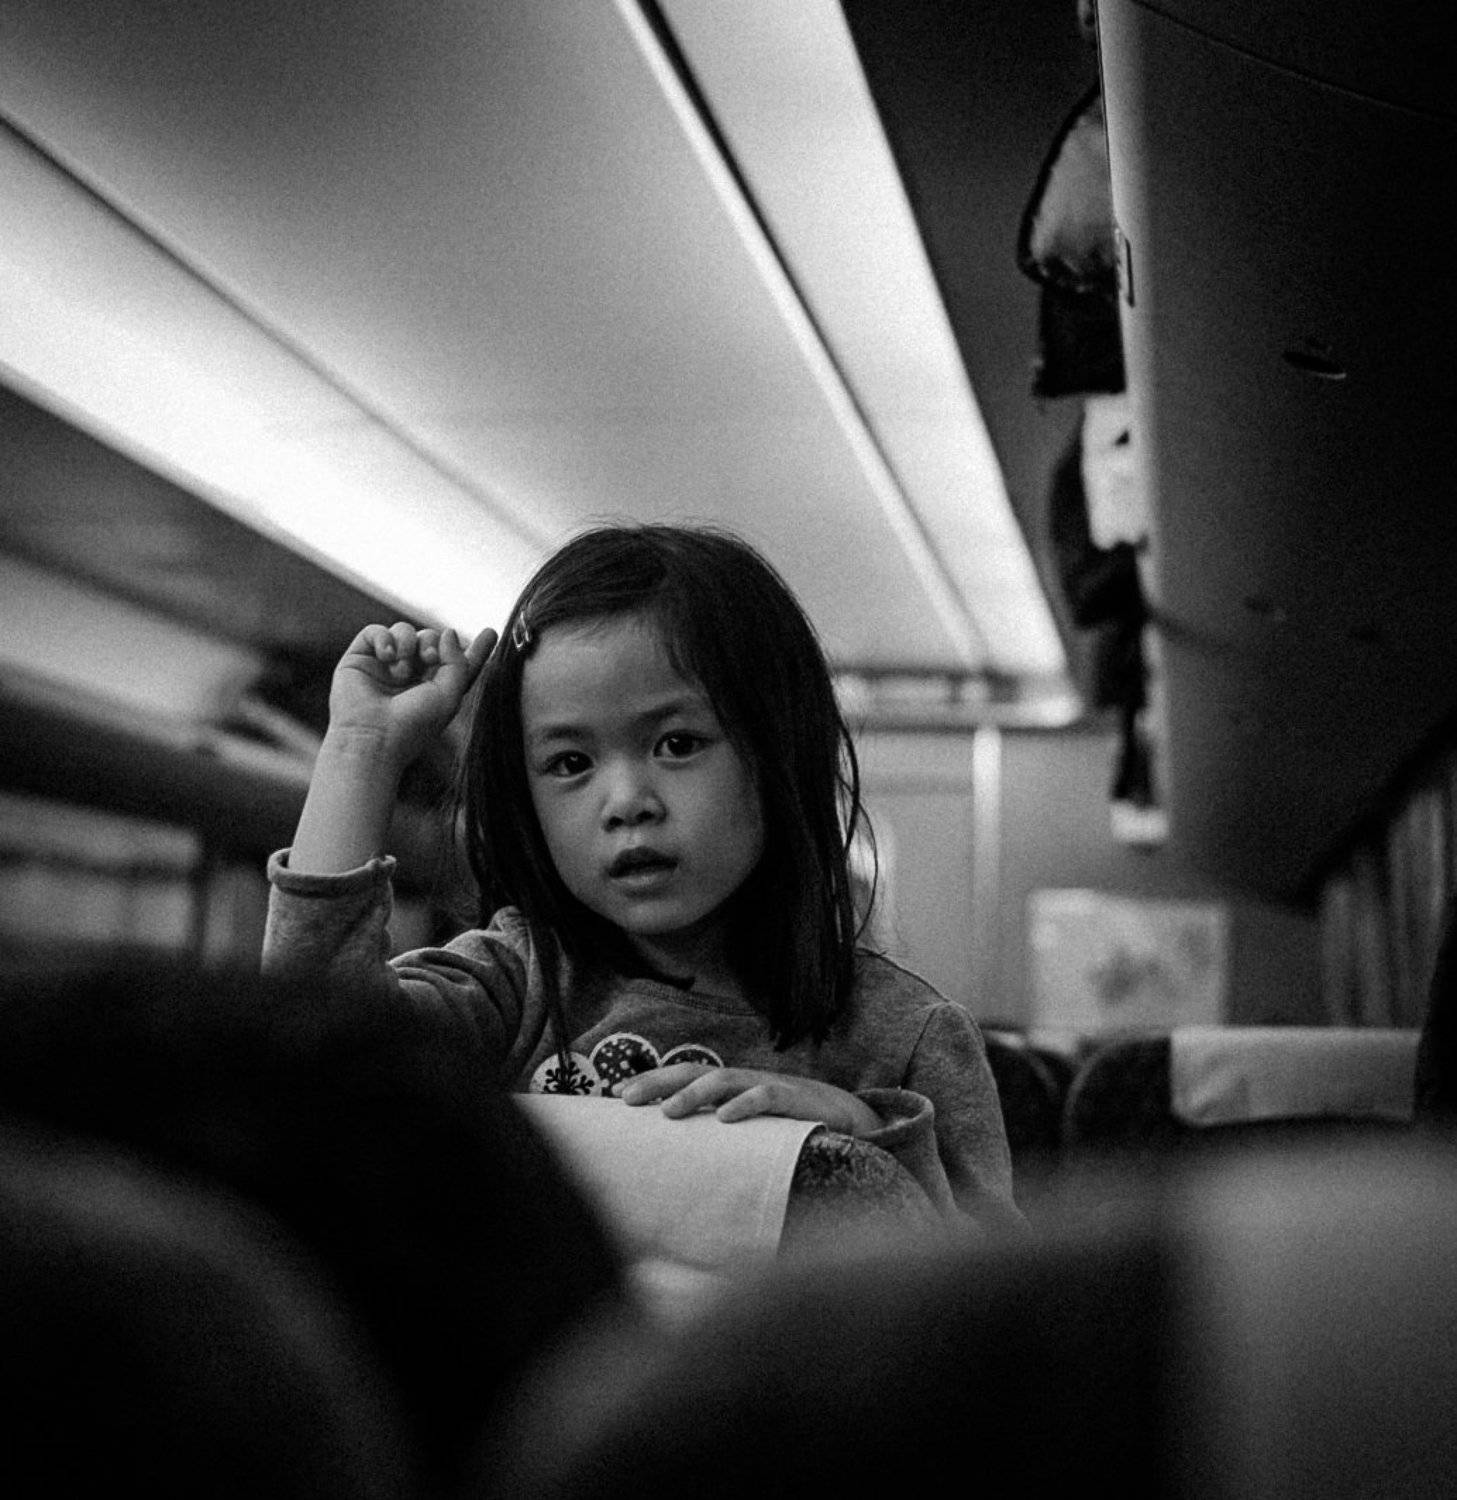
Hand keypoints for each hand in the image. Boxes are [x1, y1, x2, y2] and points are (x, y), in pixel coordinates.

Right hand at [326, 621, 496, 769]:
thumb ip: (458, 662)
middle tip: (430, 657)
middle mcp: (411, 675)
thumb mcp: (449, 696)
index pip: (456, 662)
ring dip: (409, 643)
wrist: (372, 739)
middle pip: (430, 639)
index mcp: (434, 687)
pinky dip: (384, 638)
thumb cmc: (413, 725)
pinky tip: (388, 657)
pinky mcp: (360, 659)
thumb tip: (448, 631)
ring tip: (403, 669)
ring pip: (404, 631)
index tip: (490, 632)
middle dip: (433, 643)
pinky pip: (375, 631)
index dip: (474, 648)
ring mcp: (384, 666)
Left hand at [615, 1064, 880, 1136]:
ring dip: (694, 1093)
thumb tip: (682, 1160)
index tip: (618, 1095)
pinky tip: (726, 1117)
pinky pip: (768, 1096)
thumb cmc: (797, 1129)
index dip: (654, 1081)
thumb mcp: (753, 1131)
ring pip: (726, 1080)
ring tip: (668, 1111)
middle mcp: (746, 1082)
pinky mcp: (797, 1101)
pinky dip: (745, 1104)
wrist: (855, 1120)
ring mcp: (771, 1087)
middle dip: (659, 1081)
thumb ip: (722, 1137)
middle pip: (696, 1071)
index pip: (686, 1076)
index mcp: (733, 1088)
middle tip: (627, 1097)